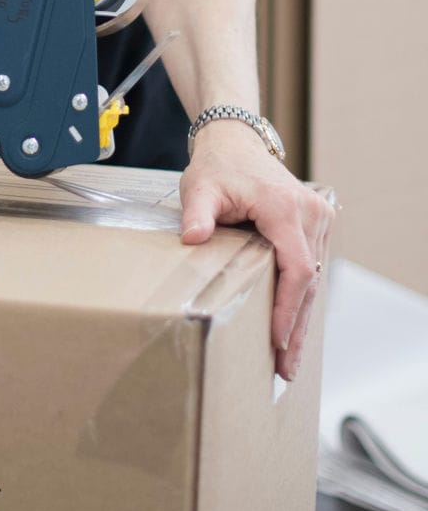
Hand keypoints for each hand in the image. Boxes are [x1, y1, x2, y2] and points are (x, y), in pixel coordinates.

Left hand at [179, 121, 335, 381]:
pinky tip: (293, 328)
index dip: (288, 310)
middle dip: (296, 328)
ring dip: (302, 318)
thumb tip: (192, 239)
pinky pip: (312, 267)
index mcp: (285, 209)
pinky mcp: (316, 224)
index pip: (296, 270)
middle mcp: (311, 214)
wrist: (236, 141)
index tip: (277, 342)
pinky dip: (302, 299)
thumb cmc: (217, 166)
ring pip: (315, 279)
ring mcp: (318, 218)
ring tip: (288, 360)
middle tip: (285, 369)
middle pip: (310, 282)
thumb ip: (197, 214)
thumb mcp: (199, 187)